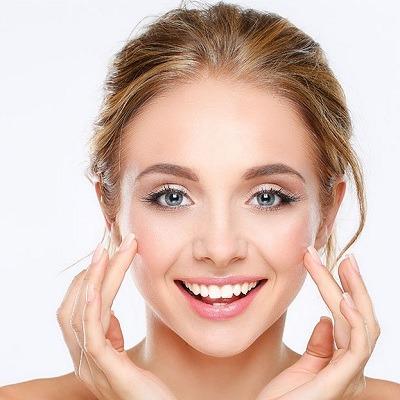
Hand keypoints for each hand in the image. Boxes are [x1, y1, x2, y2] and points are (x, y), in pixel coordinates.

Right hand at [56, 233, 177, 399]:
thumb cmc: (147, 385)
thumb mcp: (122, 352)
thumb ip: (109, 332)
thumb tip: (104, 306)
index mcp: (85, 353)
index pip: (74, 308)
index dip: (86, 278)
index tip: (104, 252)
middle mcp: (82, 360)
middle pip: (76, 306)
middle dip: (92, 271)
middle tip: (108, 241)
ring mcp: (92, 368)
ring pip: (83, 315)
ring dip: (96, 279)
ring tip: (108, 251)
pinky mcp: (109, 373)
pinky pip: (92, 338)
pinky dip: (91, 310)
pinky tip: (96, 288)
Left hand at [255, 247, 380, 399]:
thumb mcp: (302, 367)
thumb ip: (319, 346)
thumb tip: (327, 319)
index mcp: (343, 364)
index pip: (348, 320)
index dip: (344, 292)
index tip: (333, 265)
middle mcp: (350, 369)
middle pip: (359, 318)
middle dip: (355, 286)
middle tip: (347, 258)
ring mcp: (347, 375)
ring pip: (362, 325)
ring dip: (354, 293)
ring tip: (344, 266)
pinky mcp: (339, 381)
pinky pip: (356, 347)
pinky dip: (354, 321)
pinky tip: (343, 299)